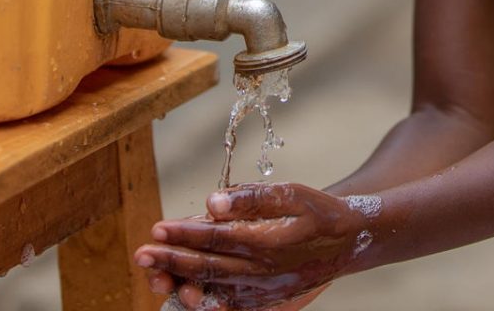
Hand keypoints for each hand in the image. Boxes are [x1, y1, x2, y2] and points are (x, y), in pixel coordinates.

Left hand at [136, 184, 369, 308]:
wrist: (353, 242)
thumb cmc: (321, 212)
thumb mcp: (292, 193)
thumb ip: (252, 197)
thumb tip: (211, 203)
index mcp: (266, 242)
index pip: (213, 239)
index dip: (182, 234)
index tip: (157, 228)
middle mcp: (262, 271)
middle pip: (206, 267)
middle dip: (170, 261)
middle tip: (141, 255)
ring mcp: (264, 289)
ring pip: (214, 289)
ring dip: (181, 282)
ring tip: (156, 277)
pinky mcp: (268, 299)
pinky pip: (231, 303)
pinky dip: (207, 300)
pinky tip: (189, 293)